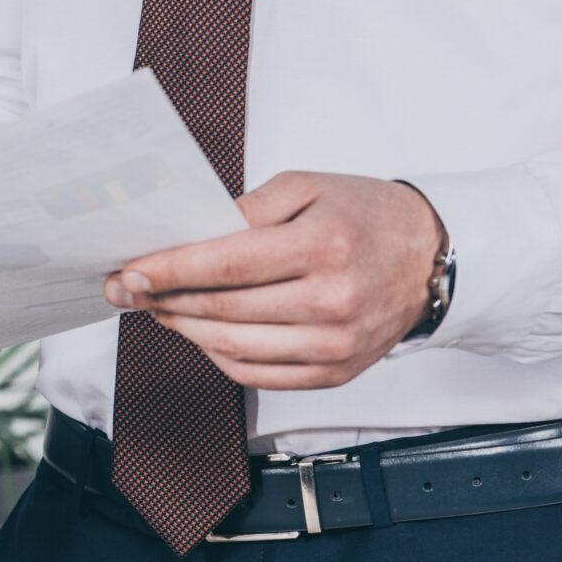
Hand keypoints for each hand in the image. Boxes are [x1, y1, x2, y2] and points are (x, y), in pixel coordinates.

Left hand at [104, 172, 445, 390]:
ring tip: (158, 309)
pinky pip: (259, 375)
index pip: (225, 265)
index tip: (130, 271)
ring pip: (234, 347)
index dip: (168, 270)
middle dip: (164, 300)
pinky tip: (199, 333)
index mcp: (324, 246)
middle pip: (223, 308)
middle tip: (129, 290)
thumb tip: (186, 234)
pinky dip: (218, 356)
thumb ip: (245, 207)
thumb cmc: (364, 214)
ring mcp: (336, 343)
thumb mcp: (307, 187)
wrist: (432, 256)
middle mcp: (332, 300)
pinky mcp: (337, 371)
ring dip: (184, 329)